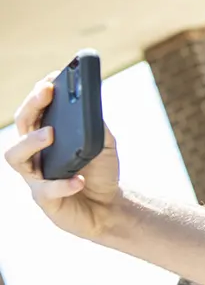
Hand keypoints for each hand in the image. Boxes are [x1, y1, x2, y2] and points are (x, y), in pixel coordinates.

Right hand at [4, 73, 120, 239]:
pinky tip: (78, 180)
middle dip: (31, 106)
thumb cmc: (100, 172)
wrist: (109, 207)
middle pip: (22, 126)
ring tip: (50, 134)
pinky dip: (63, 184)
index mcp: (45, 137)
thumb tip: (90, 103)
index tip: (51, 77)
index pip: (35, 111)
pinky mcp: (45, 201)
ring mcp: (36, 177)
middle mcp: (34, 154)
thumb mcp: (105, 144)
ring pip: (16, 157)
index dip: (39, 93)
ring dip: (30, 142)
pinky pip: (47, 191)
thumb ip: (96, 125)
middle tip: (46, 93)